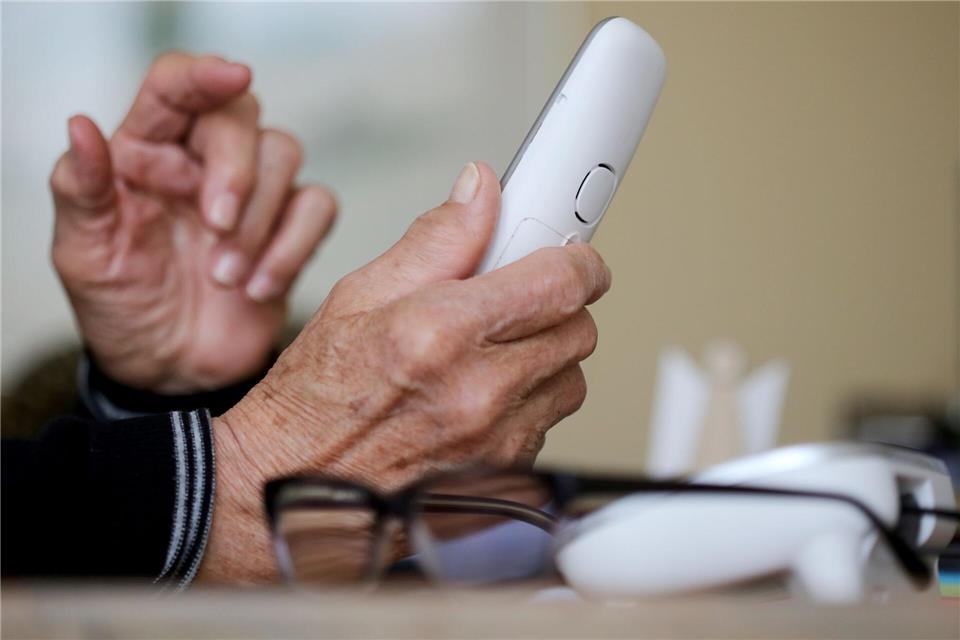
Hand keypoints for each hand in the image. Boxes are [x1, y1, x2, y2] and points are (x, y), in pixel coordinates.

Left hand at [50, 53, 336, 392]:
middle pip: (242, 116)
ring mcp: (253, 194)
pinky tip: (258, 288)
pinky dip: (294, 247)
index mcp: (146, 151)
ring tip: (225, 278)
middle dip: (237, 170)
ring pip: (285, 154)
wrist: (170, 370)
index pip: (175, 87)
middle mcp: (202, 161)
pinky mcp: (290, 229)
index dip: (203, 74)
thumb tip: (80, 126)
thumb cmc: (123, 307)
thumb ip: (81, 189)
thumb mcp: (85, 254)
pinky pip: (317, 207)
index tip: (231, 75)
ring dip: (260, 220)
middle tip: (215, 226)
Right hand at [199, 162, 610, 582]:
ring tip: (490, 353)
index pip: (561, 283)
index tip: (573, 257)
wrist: (293, 484)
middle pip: (579, 330)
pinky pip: (547, 423)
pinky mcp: (503, 476)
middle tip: (516, 300)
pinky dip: (528, 404)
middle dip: (556, 307)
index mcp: (442, 333)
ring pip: (570, 380)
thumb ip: (435, 239)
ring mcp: (496, 442)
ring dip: (545, 358)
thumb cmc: (316, 397)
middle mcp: (479, 392)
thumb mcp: (359, 295)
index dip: (578, 262)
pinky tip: (479, 397)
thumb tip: (481, 192)